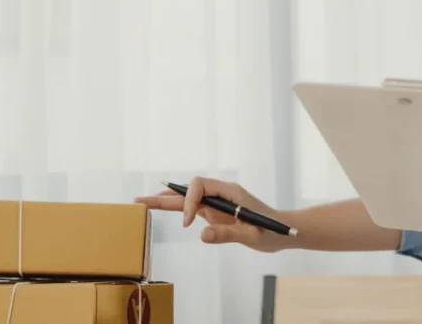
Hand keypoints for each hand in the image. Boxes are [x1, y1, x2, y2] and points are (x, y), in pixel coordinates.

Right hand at [135, 177, 291, 252]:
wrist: (282, 232)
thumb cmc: (271, 231)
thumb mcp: (251, 234)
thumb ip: (227, 233)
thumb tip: (201, 235)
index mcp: (230, 191)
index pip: (200, 186)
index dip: (188, 202)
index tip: (187, 223)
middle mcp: (220, 193)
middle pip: (188, 190)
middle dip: (165, 195)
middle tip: (139, 200)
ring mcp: (217, 202)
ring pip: (187, 199)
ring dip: (165, 201)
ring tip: (141, 203)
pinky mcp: (215, 212)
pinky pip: (192, 209)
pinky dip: (176, 210)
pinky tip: (160, 209)